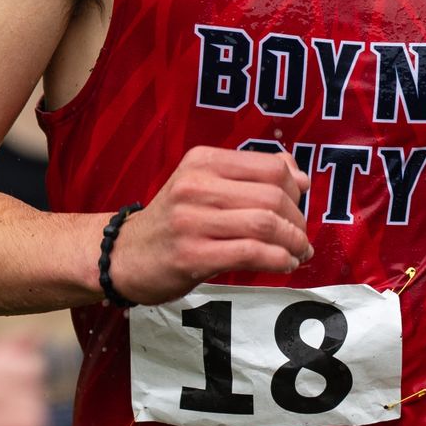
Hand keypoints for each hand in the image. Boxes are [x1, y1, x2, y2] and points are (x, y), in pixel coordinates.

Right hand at [106, 145, 312, 305]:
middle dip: (298, 221)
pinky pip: (251, 253)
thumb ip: (250, 175)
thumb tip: (300, 177)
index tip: (298, 207)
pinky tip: (283, 264)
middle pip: (273, 196)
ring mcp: (191, 220)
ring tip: (297, 252)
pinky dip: (278, 259)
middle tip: (300, 237)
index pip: (270, 166)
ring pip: (265, 224)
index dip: (295, 189)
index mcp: (202, 161)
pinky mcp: (192, 255)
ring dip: (293, 242)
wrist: (124, 254)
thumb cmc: (174, 221)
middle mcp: (196, 185)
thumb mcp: (204, 184)